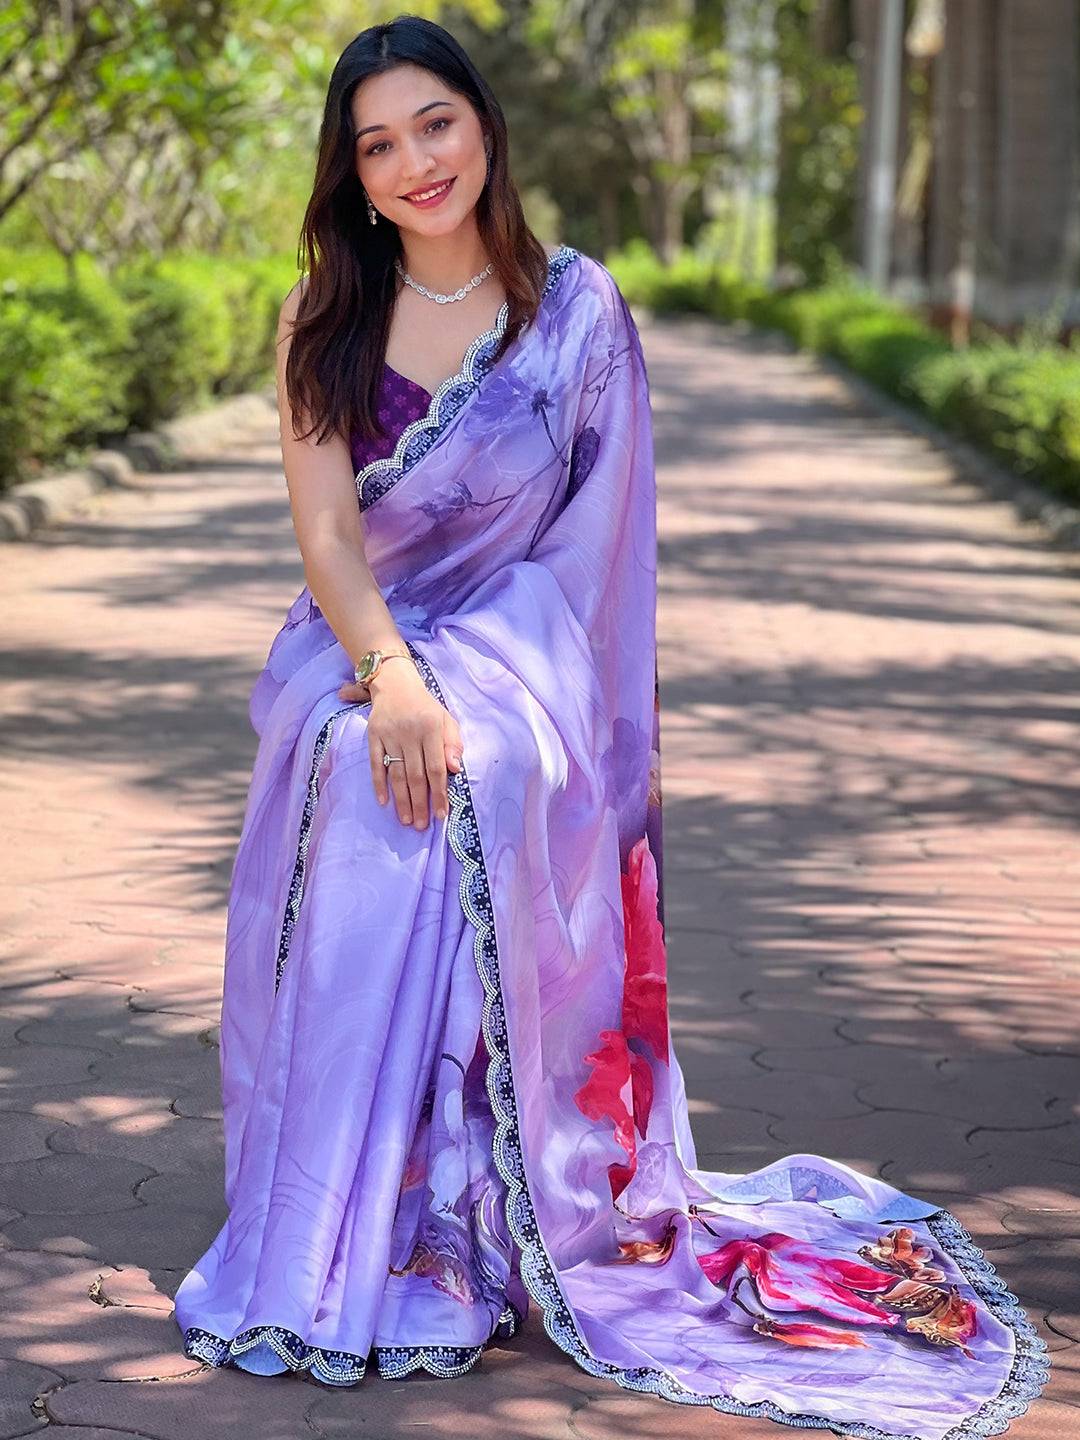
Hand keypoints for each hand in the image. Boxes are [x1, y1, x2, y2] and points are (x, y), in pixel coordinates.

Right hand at [336, 661, 463, 827]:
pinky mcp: (373, 735)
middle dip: (420, 803)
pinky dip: (378, 783)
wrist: (396, 683)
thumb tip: (455, 770)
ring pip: (396, 773)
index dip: (439, 793)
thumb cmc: (426, 707)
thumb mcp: (447, 720)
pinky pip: (375, 763)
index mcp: (432, 728)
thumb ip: (453, 744)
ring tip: (407, 820)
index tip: (441, 815)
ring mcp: (390, 735)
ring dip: (401, 799)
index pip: (436, 768)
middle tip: (421, 826)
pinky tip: (384, 802)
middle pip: (415, 775)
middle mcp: (410, 732)